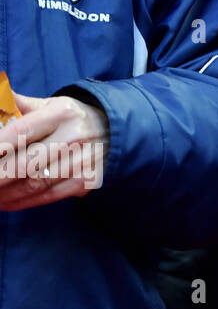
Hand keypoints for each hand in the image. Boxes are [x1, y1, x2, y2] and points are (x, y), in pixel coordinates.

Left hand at [0, 92, 109, 210]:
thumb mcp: (51, 105)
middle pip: (24, 163)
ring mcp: (83, 160)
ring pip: (34, 183)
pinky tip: (7, 202)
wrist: (115, 131)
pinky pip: (48, 196)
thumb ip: (20, 105)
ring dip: (5, 194)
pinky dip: (22, 202)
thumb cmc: (72, 118)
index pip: (19, 132)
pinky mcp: (87, 180)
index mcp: (61, 112)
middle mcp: (74, 135)